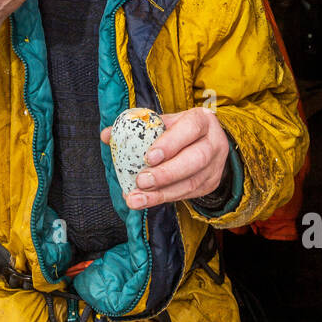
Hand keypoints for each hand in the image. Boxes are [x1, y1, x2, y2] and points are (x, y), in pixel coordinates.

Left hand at [100, 108, 229, 208]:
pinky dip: (165, 198)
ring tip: (136, 199)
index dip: (170, 143)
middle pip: (195, 160)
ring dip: (161, 194)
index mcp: (202, 120)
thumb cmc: (179, 130)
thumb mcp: (163, 122)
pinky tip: (146, 201)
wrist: (207, 141)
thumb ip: (136, 127)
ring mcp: (214, 166)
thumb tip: (106, 135)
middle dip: (166, 173)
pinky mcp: (210, 184)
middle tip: (141, 181)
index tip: (149, 157)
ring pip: (191, 182)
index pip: (190, 128)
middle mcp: (213, 143)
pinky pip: (188, 194)